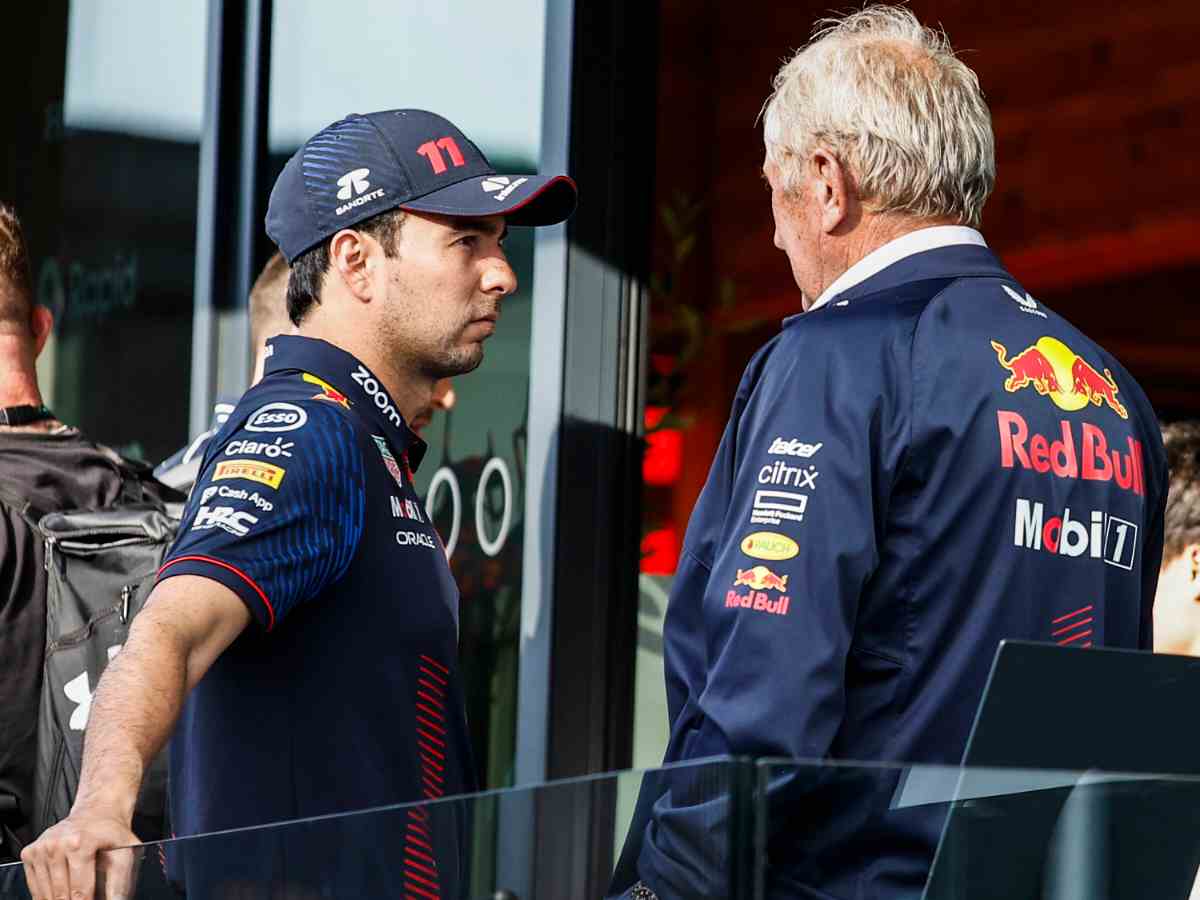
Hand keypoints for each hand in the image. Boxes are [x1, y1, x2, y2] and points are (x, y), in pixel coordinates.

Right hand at [20, 812, 138, 899]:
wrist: (97, 811)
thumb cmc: (110, 832)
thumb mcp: (126, 851)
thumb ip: (120, 880)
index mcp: (80, 843)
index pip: (80, 890)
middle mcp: (57, 844)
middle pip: (61, 894)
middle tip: (82, 899)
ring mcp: (41, 848)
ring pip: (45, 893)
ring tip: (71, 896)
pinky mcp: (30, 853)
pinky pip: (34, 886)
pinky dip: (44, 894)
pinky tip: (57, 893)